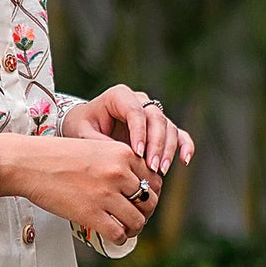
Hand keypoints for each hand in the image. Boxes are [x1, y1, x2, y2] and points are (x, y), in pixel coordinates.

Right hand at [0, 133, 159, 243]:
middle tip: (133, 217)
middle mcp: (118, 173)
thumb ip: (117, 163)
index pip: (154, 178)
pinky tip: (113, 236)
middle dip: (144, 212)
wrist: (29, 163)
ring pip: (137, 220)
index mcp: (122, 153)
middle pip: (149, 200)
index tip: (141, 200)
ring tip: (124, 229)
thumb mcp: (95, 149)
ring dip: (133, 228)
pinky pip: (118, 233)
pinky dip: (119, 238)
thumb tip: (135, 188)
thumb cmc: (57, 156)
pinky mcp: (91, 214)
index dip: (151, 193)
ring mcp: (106, 194)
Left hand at [61, 86, 194, 174]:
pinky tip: (184, 160)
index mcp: (119, 95)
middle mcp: (139, 100)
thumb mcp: (80, 132)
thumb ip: (97, 141)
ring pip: (169, 127)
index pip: (135, 111)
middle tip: (152, 167)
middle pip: (156, 118)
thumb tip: (120, 156)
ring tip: (160, 171)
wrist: (86, 125)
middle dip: (156, 144)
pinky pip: (178, 134)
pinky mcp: (160, 127)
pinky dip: (184, 145)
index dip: (139, 132)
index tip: (137, 154)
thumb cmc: (81, 126)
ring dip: (168, 149)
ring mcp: (152, 113)